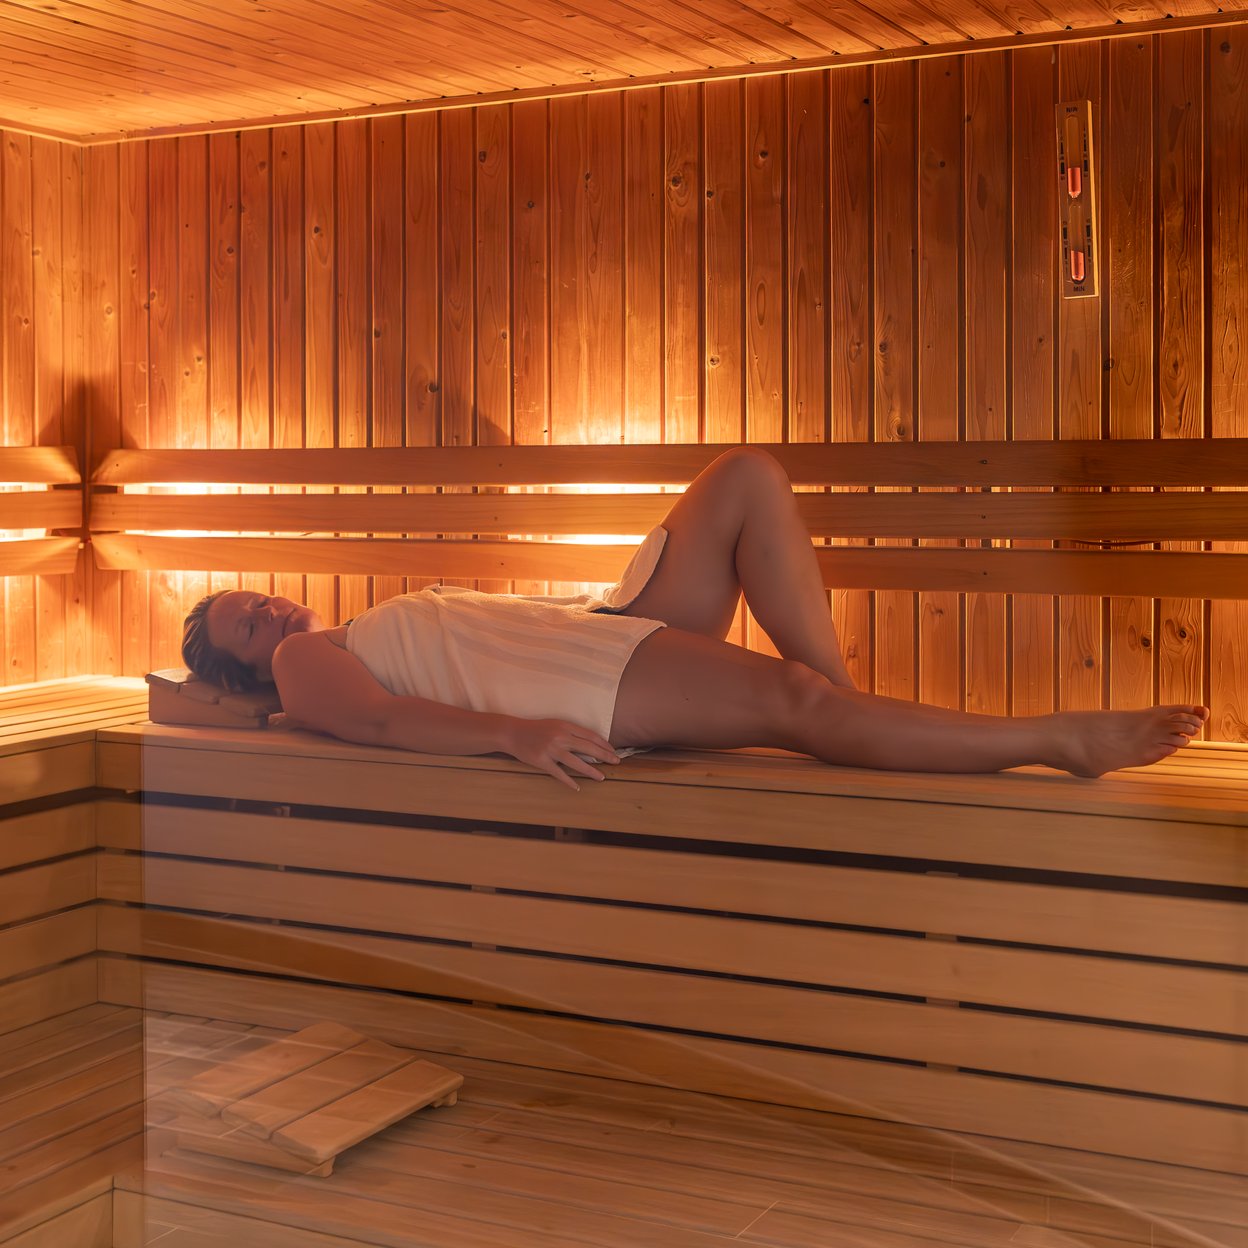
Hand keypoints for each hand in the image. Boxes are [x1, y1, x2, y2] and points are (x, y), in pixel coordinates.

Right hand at [501, 718, 621, 790]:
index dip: (604, 744)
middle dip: (604, 756)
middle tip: (616, 762)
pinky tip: (578, 787)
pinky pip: (559, 773)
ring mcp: (551, 749)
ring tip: (602, 777)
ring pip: (576, 762)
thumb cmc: (536, 729)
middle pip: (588, 748)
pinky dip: (569, 782)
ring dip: (591, 771)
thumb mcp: (555, 724)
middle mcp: (560, 737)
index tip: (613, 750)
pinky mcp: (542, 761)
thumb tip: (590, 743)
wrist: (513, 733)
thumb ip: (571, 732)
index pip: (590, 735)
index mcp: (565, 726)